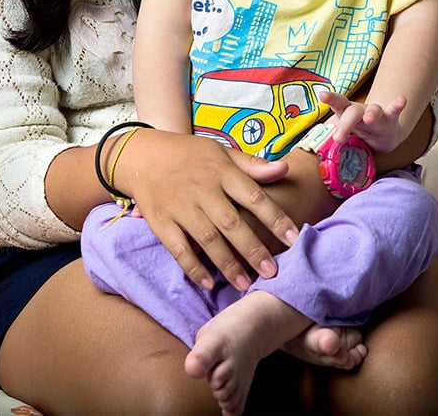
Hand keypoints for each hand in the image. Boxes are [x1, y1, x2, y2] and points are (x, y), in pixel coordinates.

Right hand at [113, 129, 298, 290]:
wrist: (143, 154)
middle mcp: (202, 189)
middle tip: (273, 273)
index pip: (254, 196)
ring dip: (228, 264)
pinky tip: (209, 283)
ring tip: (246, 285)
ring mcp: (180, 206)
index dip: (275, 218)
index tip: (294, 239)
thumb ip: (252, 165)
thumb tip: (285, 168)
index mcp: (221, 171)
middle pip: (232, 223)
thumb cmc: (189, 154)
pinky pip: (179, 249)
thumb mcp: (221, 152)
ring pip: (208, 239)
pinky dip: (193, 267)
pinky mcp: (161, 221)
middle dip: (253, 249)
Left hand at [320, 89, 406, 152]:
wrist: (381, 134)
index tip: (322, 95)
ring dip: (372, 114)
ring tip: (370, 119)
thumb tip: (314, 152)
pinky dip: (397, 106)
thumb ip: (330, 139)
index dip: (330, 98)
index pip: (336, 104)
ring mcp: (376, 113)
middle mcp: (360, 111)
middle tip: (338, 138)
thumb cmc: (356, 131)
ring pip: (374, 110)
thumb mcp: (343, 134)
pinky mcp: (391, 119)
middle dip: (345, 124)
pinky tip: (402, 100)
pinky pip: (394, 112)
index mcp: (345, 113)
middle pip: (352, 112)